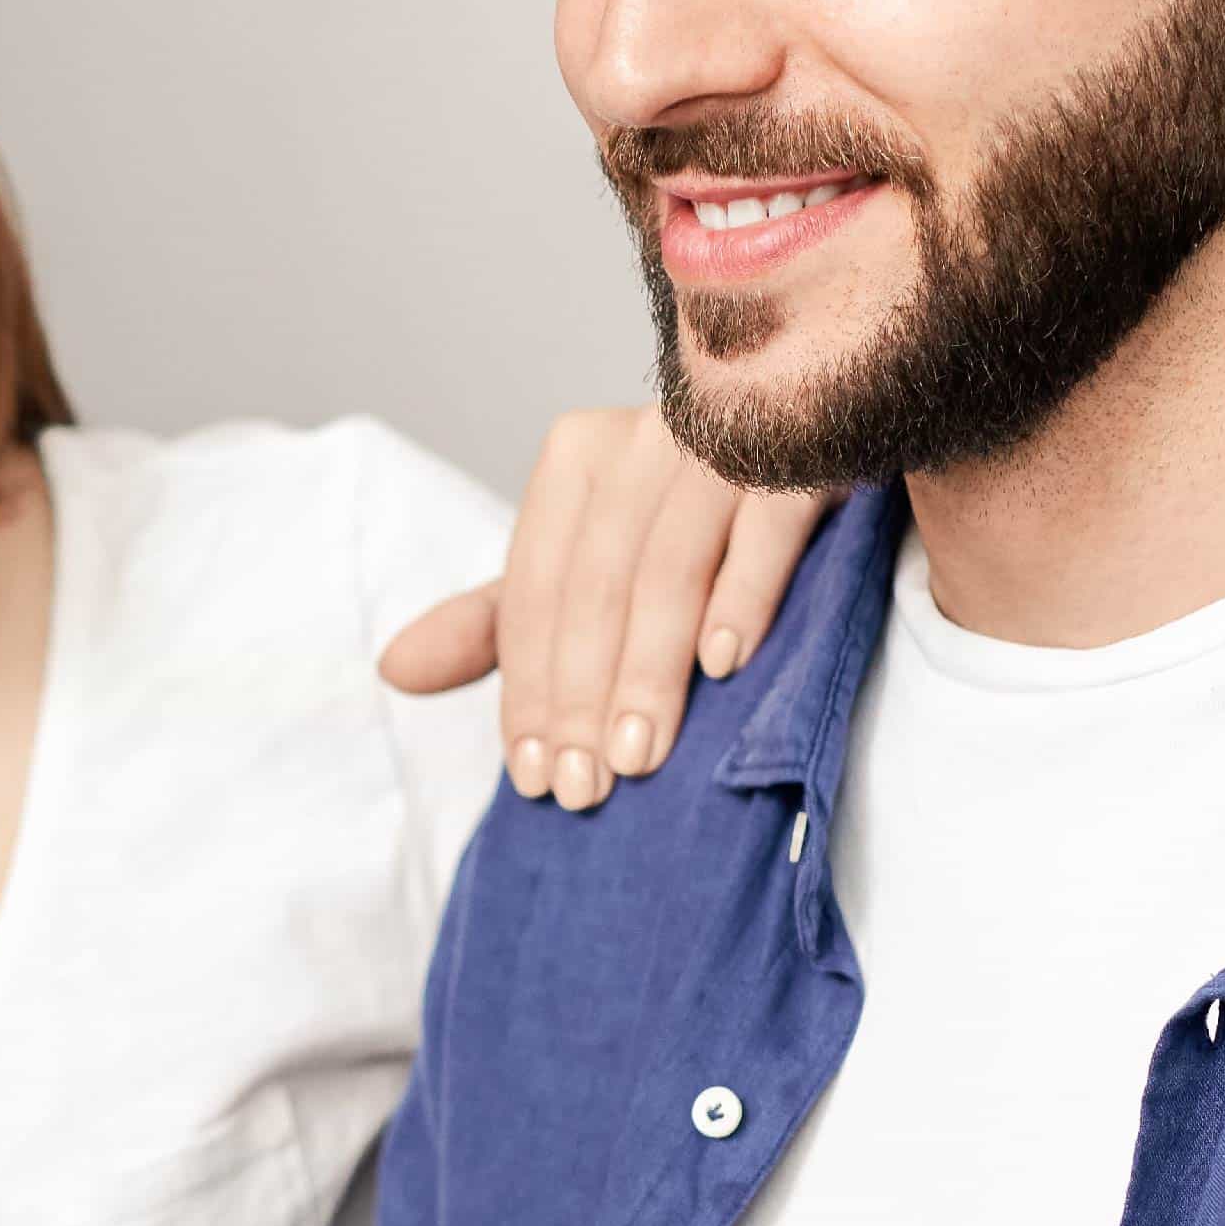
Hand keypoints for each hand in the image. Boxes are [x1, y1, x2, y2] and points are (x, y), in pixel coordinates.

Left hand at [378, 409, 825, 809]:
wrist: (832, 437)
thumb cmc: (703, 522)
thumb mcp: (594, 567)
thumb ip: (502, 621)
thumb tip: (392, 671)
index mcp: (579, 459)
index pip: (534, 589)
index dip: (528, 688)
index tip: (535, 778)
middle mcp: (643, 437)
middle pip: (592, 584)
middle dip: (582, 695)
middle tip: (588, 788)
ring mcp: (725, 440)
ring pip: (666, 564)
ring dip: (648, 668)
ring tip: (641, 756)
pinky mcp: (805, 450)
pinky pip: (765, 525)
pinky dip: (741, 595)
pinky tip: (724, 665)